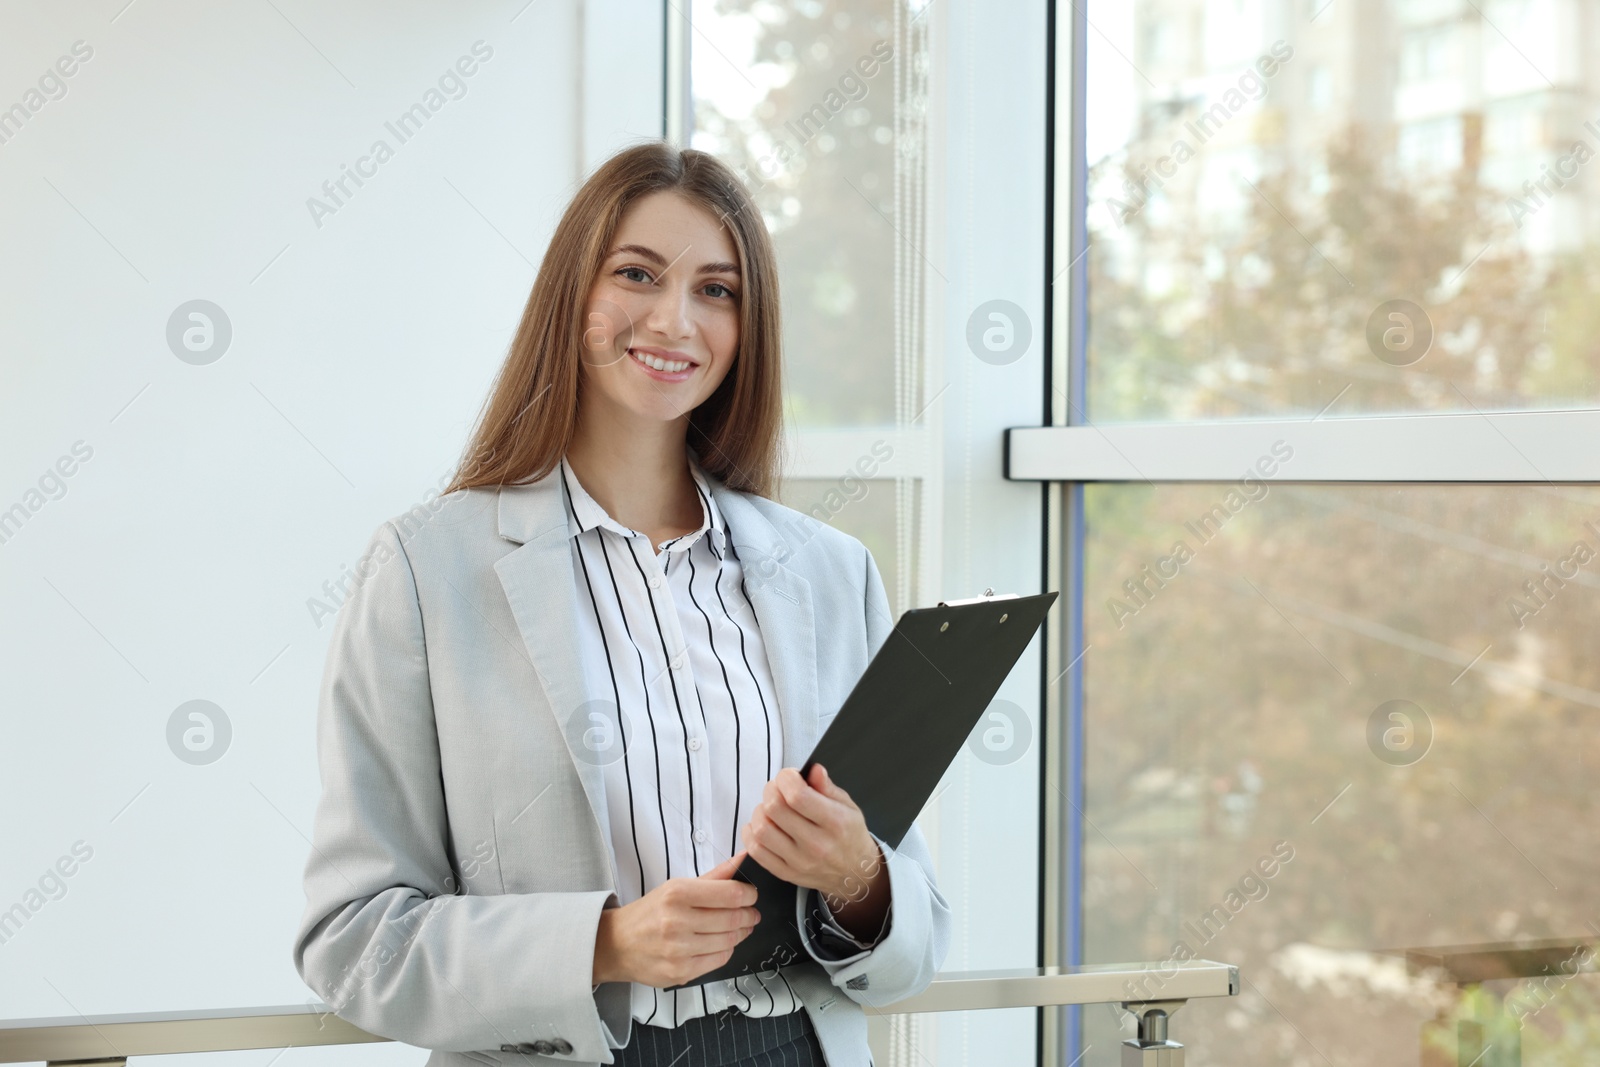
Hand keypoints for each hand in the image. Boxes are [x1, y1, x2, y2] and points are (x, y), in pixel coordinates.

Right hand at [592, 851, 760, 988]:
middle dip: (748, 915)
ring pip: (728, 941)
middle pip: (732, 918)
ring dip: (740, 933)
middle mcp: (676, 922)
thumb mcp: (677, 886)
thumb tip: (744, 859)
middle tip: (751, 912)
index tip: (751, 894)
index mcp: (676, 894)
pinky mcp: (680, 973)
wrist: (616, 944)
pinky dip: (726, 950)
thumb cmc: (650, 913)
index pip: (730, 894)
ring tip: (740, 926)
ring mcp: (678, 950)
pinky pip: (718, 960)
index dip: (749, 894)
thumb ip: (714, 876)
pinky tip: (722, 942)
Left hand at [740, 764, 883, 912]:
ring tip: (771, 809)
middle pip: (775, 809)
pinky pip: (756, 851)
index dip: (786, 779)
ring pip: (761, 829)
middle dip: (771, 791)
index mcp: (835, 822)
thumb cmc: (849, 834)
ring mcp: (799, 861)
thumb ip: (827, 787)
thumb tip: (813, 770)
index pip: (797, 795)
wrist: (854, 873)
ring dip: (761, 812)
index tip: (789, 776)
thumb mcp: (848, 806)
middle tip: (779, 790)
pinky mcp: (785, 873)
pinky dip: (751, 833)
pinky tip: (763, 825)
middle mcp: (816, 844)